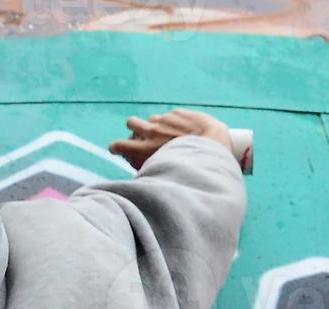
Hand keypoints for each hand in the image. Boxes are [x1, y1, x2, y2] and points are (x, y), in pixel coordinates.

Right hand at [109, 109, 233, 168]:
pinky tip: (187, 131)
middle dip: (135, 128)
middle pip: (131, 122)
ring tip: (169, 134)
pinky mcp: (178, 112)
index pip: (119, 145)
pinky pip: (171, 116)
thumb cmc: (191, 166)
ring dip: (157, 125)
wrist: (212, 145)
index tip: (117, 148)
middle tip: (143, 135)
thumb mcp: (166, 174)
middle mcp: (152, 132)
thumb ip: (151, 170)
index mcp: (146, 148)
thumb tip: (144, 175)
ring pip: (152, 118)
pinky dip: (175, 122)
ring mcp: (165, 120)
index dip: (116, 146)